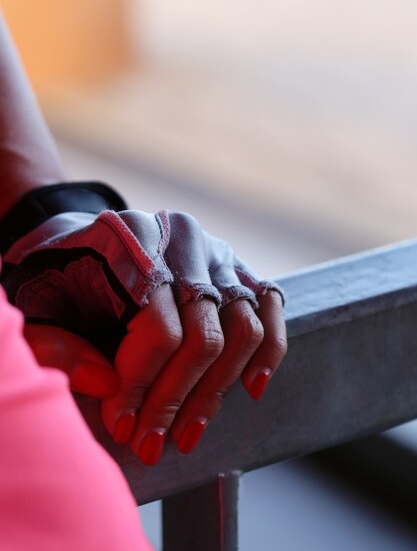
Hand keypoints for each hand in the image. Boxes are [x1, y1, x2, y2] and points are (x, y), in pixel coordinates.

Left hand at [2, 205, 286, 464]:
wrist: (92, 239)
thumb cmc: (65, 276)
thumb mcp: (39, 304)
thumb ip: (56, 343)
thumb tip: (108, 386)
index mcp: (132, 243)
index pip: (158, 328)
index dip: (141, 386)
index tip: (123, 427)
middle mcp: (183, 242)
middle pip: (203, 336)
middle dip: (178, 402)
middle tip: (153, 444)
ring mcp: (217, 253)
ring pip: (242, 330)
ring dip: (217, 392)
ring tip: (189, 434)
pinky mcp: (237, 266)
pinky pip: (269, 308)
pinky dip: (269, 352)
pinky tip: (249, 388)